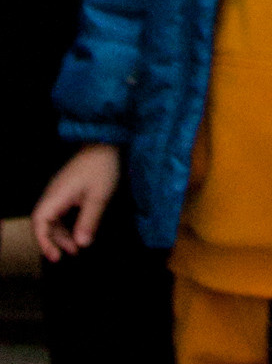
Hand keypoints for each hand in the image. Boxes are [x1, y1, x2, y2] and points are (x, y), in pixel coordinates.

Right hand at [33, 145, 120, 259]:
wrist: (107, 141)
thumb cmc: (102, 166)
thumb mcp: (99, 195)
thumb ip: (89, 220)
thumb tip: (80, 244)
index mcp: (57, 194)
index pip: (39, 221)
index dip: (43, 241)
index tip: (55, 256)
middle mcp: (53, 193)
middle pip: (44, 222)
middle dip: (55, 240)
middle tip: (72, 252)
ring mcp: (60, 190)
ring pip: (53, 218)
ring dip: (62, 233)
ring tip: (78, 246)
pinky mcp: (67, 188)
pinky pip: (61, 210)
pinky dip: (67, 223)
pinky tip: (79, 230)